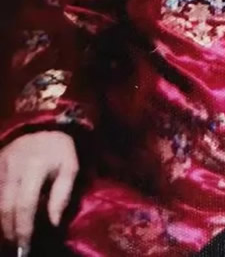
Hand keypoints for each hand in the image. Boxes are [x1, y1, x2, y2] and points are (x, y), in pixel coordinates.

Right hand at [0, 131, 77, 249]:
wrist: (42, 126)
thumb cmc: (59, 150)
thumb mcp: (70, 167)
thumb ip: (62, 195)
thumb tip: (53, 223)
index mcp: (35, 166)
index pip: (25, 204)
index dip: (23, 228)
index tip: (25, 246)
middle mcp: (13, 166)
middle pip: (6, 206)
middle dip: (9, 231)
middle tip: (17, 247)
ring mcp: (1, 165)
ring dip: (2, 222)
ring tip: (11, 236)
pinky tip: (6, 219)